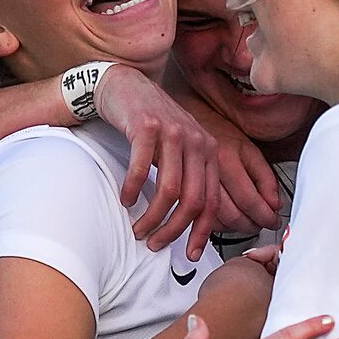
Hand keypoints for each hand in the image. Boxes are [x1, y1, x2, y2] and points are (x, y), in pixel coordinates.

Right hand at [94, 66, 228, 259]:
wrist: (126, 85)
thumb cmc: (153, 123)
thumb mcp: (180, 148)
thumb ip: (189, 176)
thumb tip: (188, 220)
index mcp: (209, 151)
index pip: (212, 201)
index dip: (201, 232)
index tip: (189, 253)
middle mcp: (196, 141)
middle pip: (193, 201)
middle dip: (173, 230)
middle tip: (155, 242)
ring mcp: (172, 133)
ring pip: (169, 190)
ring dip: (152, 216)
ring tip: (138, 227)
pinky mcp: (146, 126)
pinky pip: (141, 169)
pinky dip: (132, 190)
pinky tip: (125, 200)